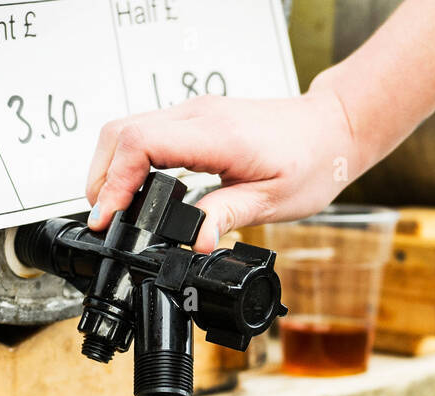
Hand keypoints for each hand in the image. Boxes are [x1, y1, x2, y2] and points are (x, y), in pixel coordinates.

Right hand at [85, 86, 358, 251]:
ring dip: (111, 168)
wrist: (332, 130)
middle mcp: (198, 115)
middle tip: (106, 221)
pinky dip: (129, 159)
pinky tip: (136, 190)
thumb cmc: (311, 161)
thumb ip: (226, 217)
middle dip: (102, 177)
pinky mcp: (195, 119)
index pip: (141, 144)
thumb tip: (195, 243)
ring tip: (115, 210)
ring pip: (127, 128)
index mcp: (216, 135)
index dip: (115, 182)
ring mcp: (194, 113)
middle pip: (120, 132)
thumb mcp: (272, 201)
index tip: (109, 217)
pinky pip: (146, 131)